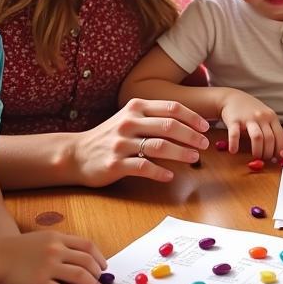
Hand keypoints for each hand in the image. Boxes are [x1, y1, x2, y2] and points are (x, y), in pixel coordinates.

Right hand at [0, 231, 106, 283]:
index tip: (103, 265)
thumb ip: (58, 244)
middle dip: (97, 271)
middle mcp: (56, 249)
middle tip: (100, 280)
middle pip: (86, 260)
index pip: (87, 245)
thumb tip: (77, 257)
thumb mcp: (40, 238)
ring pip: (79, 276)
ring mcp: (48, 266)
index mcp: (57, 237)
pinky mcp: (39, 282)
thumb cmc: (15, 248)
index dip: (98, 256)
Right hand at [72, 98, 209, 186]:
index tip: (206, 127)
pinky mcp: (115, 164)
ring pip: (159, 146)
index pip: (171, 108)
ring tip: (194, 158)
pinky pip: (143, 167)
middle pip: (169, 126)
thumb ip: (154, 118)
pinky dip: (160, 172)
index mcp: (136, 107)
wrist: (76, 154)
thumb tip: (189, 126)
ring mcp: (121, 143)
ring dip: (181, 153)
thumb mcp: (130, 119)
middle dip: (191, 135)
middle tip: (205, 144)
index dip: (192, 117)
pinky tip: (170, 176)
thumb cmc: (110, 136)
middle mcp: (129, 122)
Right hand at [221, 91, 282, 159]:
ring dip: (258, 151)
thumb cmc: (250, 110)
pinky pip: (235, 134)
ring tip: (255, 157)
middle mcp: (261, 117)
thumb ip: (271, 130)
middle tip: (265, 159)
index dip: (281, 149)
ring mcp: (248, 118)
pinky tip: (234, 150)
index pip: (280, 135)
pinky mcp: (234, 120)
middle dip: (268, 153)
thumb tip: (279, 152)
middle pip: (269, 138)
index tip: (279, 158)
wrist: (231, 98)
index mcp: (271, 117)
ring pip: (257, 137)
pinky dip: (234, 144)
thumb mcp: (265, 116)